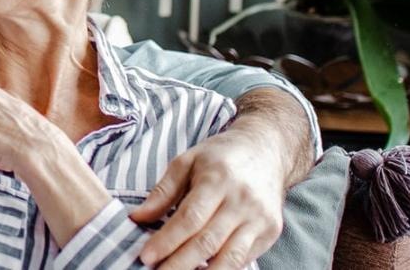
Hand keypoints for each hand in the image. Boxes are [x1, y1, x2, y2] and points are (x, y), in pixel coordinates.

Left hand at [129, 128, 285, 269]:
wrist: (267, 150)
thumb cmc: (220, 157)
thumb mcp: (187, 162)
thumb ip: (163, 191)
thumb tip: (138, 217)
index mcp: (218, 179)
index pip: (189, 218)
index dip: (167, 241)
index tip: (146, 257)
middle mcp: (242, 200)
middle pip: (207, 242)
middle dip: (179, 264)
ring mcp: (260, 218)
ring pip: (230, 258)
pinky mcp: (271, 231)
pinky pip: (244, 259)